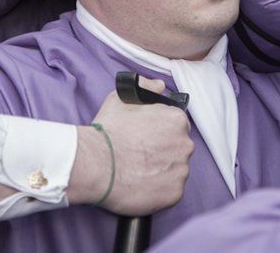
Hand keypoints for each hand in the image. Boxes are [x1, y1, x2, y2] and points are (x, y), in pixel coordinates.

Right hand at [68, 77, 193, 214]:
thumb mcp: (122, 99)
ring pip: (176, 170)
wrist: (94, 165)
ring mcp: (181, 170)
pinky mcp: (175, 194)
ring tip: (139, 172)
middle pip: (179, 148)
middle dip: (164, 152)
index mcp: (176, 120)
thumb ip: (146, 87)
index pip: (177, 126)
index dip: (161, 133)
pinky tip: (141, 186)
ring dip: (162, 172)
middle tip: (141, 156)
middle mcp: (185, 144)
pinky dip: (159, 191)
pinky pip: (171, 191)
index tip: (148, 140)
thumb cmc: (107, 132)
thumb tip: (159, 86)